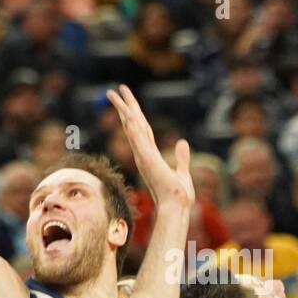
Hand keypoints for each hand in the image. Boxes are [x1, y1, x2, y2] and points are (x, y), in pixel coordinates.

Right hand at [106, 85, 193, 210]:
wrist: (176, 207)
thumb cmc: (178, 195)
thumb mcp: (182, 171)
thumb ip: (181, 157)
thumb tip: (182, 142)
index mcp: (149, 154)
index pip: (140, 128)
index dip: (133, 112)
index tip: (126, 99)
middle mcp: (143, 153)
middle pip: (132, 124)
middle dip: (124, 105)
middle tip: (115, 89)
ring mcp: (144, 156)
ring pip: (132, 129)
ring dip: (125, 112)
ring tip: (116, 96)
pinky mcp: (149, 161)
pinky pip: (139, 142)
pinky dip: (133, 130)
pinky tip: (129, 117)